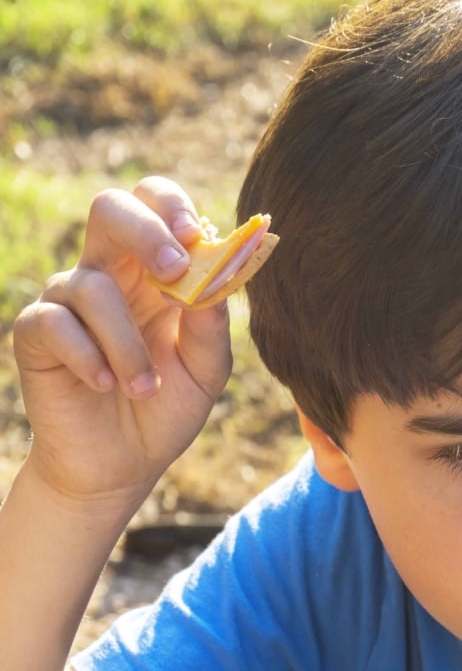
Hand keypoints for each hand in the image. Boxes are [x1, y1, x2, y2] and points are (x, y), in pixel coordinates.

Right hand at [12, 177, 232, 509]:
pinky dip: (87, 355)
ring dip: (128, 343)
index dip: (172, 207)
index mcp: (153, 272)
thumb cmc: (164, 410)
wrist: (121, 465)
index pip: (154, 205)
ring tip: (145, 388)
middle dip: (145, 230)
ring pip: (92, 286)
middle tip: (174, 268)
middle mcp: (108, 274)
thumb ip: (211, 327)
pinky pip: (55, 322)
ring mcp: (68, 300)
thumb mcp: (205, 373)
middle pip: (110, 208)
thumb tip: (215, 278)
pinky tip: (103, 385)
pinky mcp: (36, 334)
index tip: (196, 235)